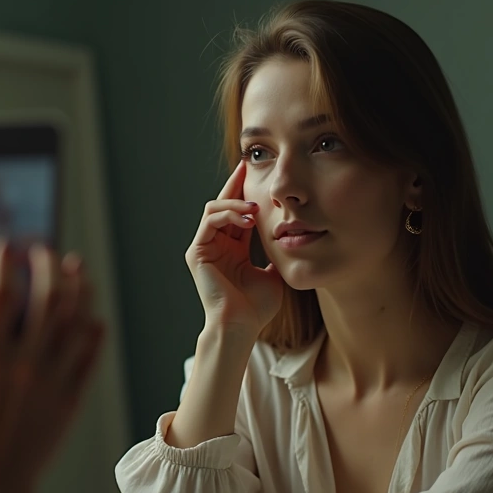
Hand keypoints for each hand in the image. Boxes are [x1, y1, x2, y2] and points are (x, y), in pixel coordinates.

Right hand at [0, 238, 104, 492]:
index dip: (4, 263)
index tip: (5, 246)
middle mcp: (25, 364)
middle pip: (48, 298)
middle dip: (47, 265)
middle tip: (43, 252)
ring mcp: (53, 379)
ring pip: (76, 320)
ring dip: (79, 287)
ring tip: (74, 268)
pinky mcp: (72, 397)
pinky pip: (91, 354)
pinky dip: (94, 328)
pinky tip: (91, 313)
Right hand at [185, 160, 283, 333]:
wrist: (241, 325)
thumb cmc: (257, 308)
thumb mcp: (274, 275)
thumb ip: (278, 256)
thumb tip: (295, 242)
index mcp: (234, 250)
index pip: (239, 213)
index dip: (248, 194)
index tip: (260, 176)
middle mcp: (217, 245)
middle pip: (224, 204)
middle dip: (237, 185)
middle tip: (250, 167)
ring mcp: (205, 247)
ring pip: (214, 208)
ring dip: (236, 203)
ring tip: (256, 209)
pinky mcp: (197, 251)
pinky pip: (209, 220)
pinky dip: (228, 214)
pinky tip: (248, 218)